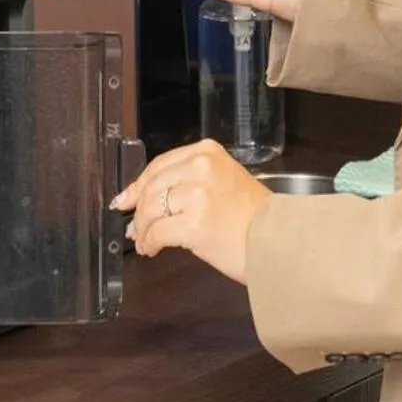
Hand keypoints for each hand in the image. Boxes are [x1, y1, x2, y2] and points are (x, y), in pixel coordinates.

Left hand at [111, 139, 271, 283]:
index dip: (138, 185)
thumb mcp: (223, 180)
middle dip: (138, 210)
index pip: (160, 164)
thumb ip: (189, 180)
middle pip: (152, 187)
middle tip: (135, 226)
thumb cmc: (253, 217)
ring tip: (145, 240)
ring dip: (143, 229)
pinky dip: (150, 242)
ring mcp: (197, 195)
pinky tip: (152, 249)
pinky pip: (157, 232)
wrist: (276, 241)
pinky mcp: (194, 224)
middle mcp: (201, 168)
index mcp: (207, 152)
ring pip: (151, 210)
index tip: (126, 198)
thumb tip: (147, 198)